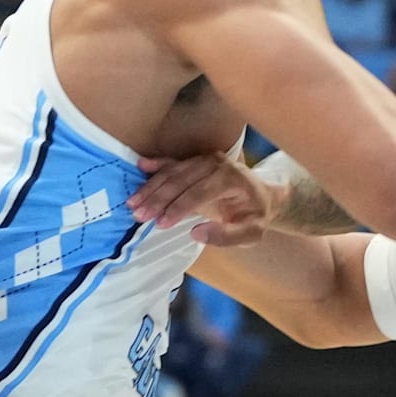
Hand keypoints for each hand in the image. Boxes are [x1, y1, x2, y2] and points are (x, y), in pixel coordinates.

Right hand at [127, 152, 287, 245]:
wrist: (262, 196)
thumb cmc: (255, 216)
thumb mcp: (250, 233)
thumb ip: (227, 236)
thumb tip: (196, 233)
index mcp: (232, 179)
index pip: (200, 191)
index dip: (179, 207)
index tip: (160, 224)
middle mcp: (217, 164)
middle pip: (182, 180)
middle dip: (158, 199)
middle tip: (139, 216)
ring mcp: (205, 160)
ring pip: (173, 172)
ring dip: (151, 188)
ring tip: (133, 205)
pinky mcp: (195, 161)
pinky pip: (173, 163)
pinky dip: (155, 166)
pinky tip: (140, 166)